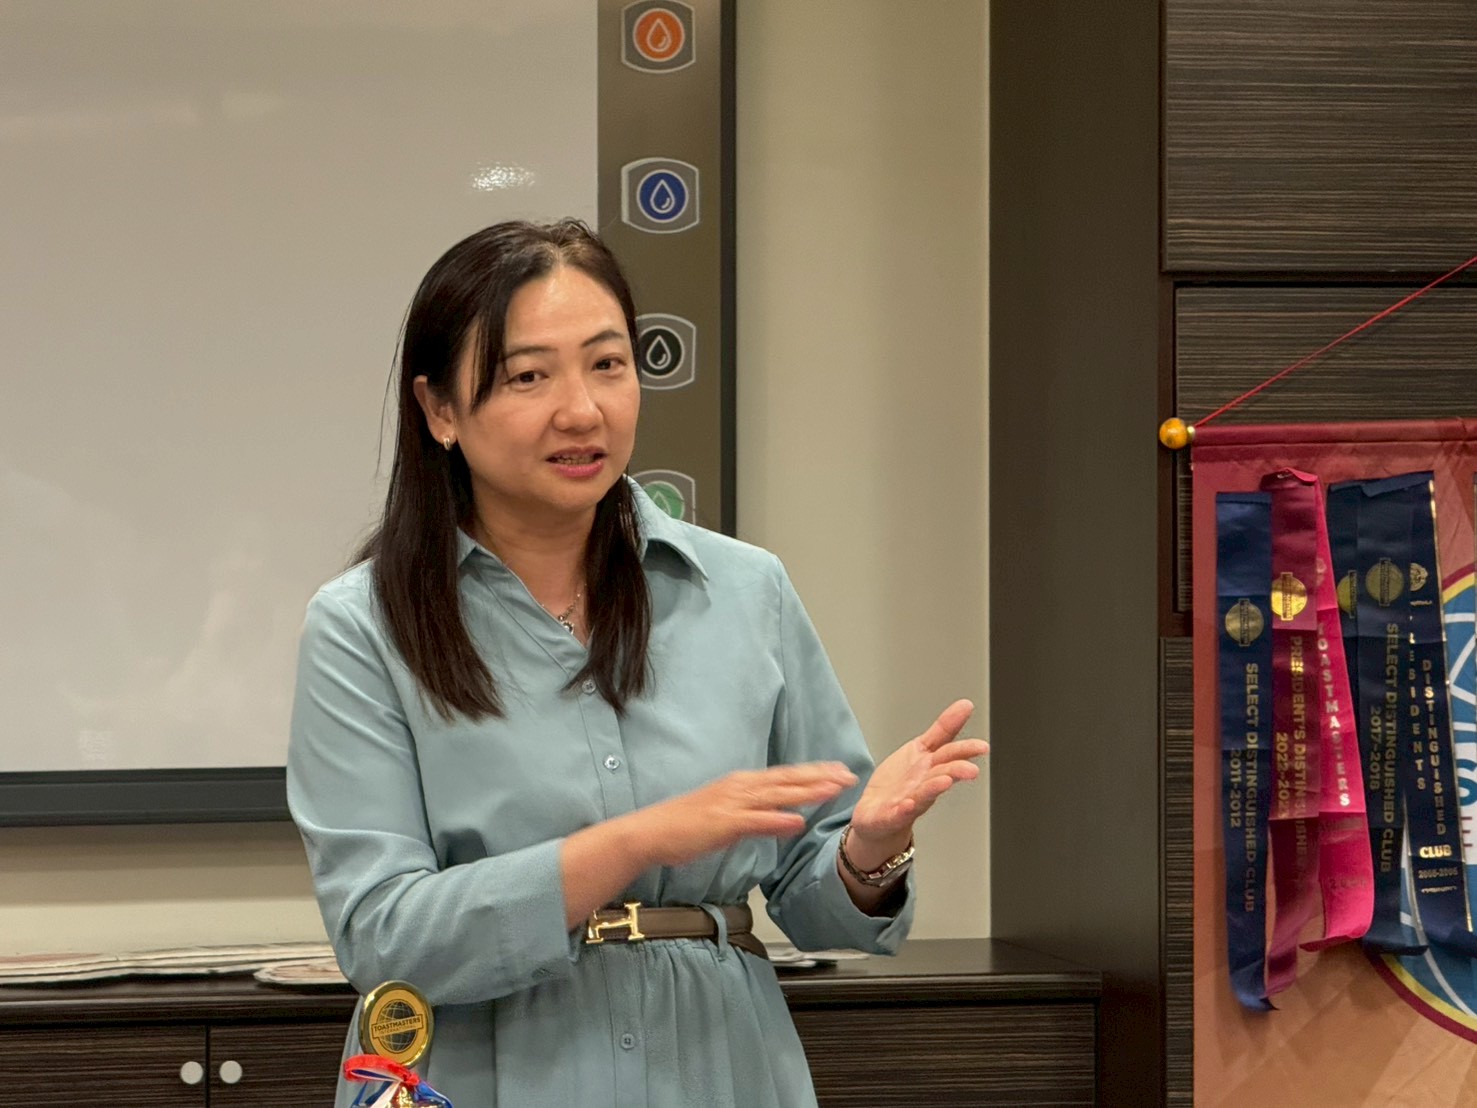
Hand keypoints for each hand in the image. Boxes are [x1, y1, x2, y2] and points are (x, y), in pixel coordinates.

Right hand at [632, 762, 857, 868]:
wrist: (650, 832)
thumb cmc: (683, 827)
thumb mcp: (727, 819)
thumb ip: (759, 818)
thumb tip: (788, 819)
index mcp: (740, 784)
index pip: (784, 776)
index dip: (812, 773)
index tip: (837, 770)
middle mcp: (739, 787)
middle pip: (787, 780)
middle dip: (819, 777)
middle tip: (848, 774)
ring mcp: (731, 803)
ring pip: (777, 795)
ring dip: (807, 792)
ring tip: (834, 790)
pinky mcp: (723, 822)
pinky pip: (755, 820)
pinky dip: (778, 819)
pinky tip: (797, 820)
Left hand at [846, 699, 988, 866]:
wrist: (878, 816)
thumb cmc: (901, 784)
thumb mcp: (920, 749)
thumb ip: (943, 729)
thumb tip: (966, 705)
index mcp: (931, 766)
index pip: (950, 754)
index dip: (966, 750)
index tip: (982, 747)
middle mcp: (923, 785)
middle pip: (941, 775)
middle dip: (956, 771)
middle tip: (971, 770)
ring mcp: (908, 801)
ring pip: (923, 794)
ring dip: (934, 788)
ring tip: (945, 781)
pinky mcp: (890, 816)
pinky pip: (897, 813)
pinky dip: (903, 810)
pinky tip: (907, 804)